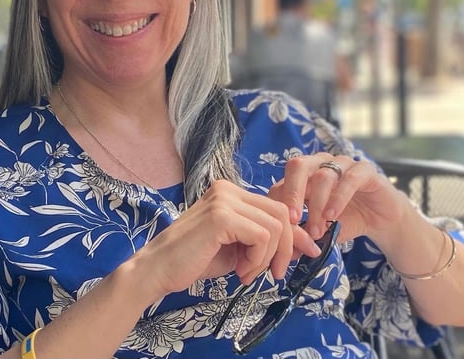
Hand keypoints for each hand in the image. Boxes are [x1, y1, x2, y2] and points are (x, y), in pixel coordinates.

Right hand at [133, 180, 320, 297]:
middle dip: (285, 248)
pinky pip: (261, 237)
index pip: (276, 207)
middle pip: (281, 213)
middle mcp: (228, 189)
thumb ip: (265, 242)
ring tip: (247, 273)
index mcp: (231, 192)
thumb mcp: (239, 249)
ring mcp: (224, 199)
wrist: (158, 269)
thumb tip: (304, 243)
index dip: (294, 233)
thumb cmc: (195, 260)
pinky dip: (258, 259)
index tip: (305, 254)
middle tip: (272, 274)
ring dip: (267, 258)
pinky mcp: (221, 215)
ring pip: (275, 226)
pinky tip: (240, 271)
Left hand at [267, 153, 405, 241]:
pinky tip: (333, 216)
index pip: (284, 181)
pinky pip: (349, 179)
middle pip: (298, 166)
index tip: (281, 228)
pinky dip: (338, 198)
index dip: (279, 203)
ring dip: (317, 205)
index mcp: (304, 174)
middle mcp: (320, 163)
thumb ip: (304, 236)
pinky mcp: (364, 170)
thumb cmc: (347, 220)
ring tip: (317, 230)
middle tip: (293, 220)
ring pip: (323, 175)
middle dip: (292, 193)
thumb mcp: (322, 230)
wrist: (382, 219)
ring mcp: (342, 163)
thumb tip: (284, 254)